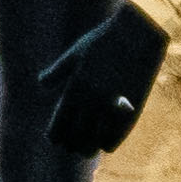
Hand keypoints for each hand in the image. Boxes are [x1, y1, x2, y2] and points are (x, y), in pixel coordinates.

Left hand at [37, 2, 167, 153]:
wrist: (138, 32)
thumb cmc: (104, 39)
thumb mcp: (76, 52)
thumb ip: (57, 72)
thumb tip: (43, 83)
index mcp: (74, 89)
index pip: (59, 126)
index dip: (56, 137)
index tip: (57, 140)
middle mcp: (91, 100)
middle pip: (76, 137)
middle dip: (73, 145)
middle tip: (74, 147)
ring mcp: (112, 105)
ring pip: (95, 141)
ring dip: (91, 148)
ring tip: (90, 149)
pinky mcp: (132, 107)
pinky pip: (117, 135)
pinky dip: (109, 143)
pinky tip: (107, 145)